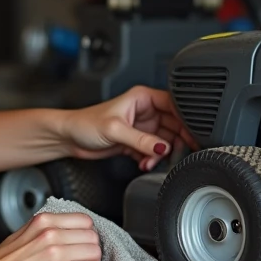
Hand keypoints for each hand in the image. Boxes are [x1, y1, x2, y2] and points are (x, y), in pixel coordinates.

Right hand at [0, 211, 101, 260]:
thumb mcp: (20, 235)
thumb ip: (41, 231)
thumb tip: (61, 234)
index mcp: (43, 221)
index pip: (84, 220)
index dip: (87, 235)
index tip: (83, 245)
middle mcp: (51, 234)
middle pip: (93, 236)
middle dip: (93, 250)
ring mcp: (55, 254)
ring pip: (95, 252)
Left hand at [59, 85, 199, 171]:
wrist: (69, 138)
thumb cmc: (85, 124)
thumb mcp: (115, 130)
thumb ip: (140, 140)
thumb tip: (162, 147)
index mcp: (143, 98)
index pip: (174, 105)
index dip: (185, 119)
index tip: (192, 134)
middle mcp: (145, 111)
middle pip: (174, 125)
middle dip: (174, 142)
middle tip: (174, 154)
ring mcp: (142, 127)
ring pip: (164, 141)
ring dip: (160, 154)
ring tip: (150, 160)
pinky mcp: (136, 141)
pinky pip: (153, 151)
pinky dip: (151, 159)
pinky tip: (143, 163)